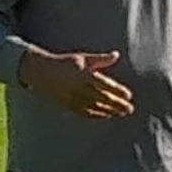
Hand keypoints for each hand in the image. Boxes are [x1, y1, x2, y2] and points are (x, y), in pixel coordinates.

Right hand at [19, 50, 134, 118]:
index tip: (129, 95)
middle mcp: (80, 88)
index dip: (118, 91)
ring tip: (122, 113)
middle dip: (117, 104)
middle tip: (129, 109)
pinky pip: (85, 112)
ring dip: (110, 111)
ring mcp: (74, 98)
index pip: (105, 84)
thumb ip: (100, 59)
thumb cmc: (64, 63)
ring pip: (95, 107)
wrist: (41, 72)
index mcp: (84, 74)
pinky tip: (107, 115)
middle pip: (102, 98)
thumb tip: (116, 55)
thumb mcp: (82, 58)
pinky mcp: (69, 105)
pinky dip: (97, 115)